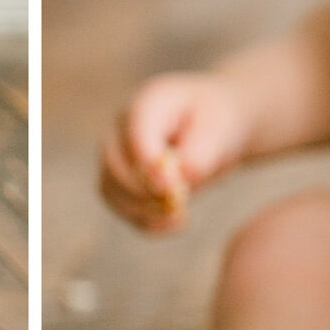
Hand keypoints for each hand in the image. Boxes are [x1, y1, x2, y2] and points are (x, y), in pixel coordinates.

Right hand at [98, 73, 253, 233]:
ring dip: (141, 211)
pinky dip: (143, 222)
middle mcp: (124, 127)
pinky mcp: (122, 180)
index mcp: (149, 103)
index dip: (148, 166)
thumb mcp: (219, 132)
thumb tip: (176, 186)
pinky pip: (121, 206)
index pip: (136, 136)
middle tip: (177, 208)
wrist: (217, 126)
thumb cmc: (218, 121)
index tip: (172, 189)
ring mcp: (118, 153)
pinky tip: (173, 225)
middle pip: (113, 164)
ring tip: (178, 218)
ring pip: (110, 189)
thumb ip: (197, 156)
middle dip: (142, 192)